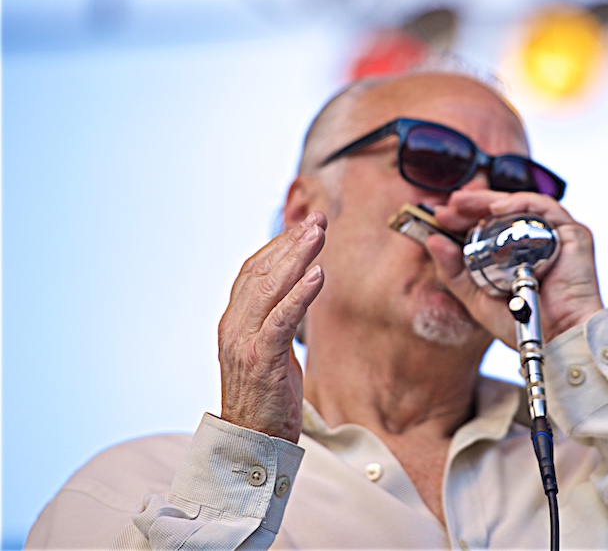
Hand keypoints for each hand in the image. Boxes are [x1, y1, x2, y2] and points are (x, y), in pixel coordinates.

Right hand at [218, 211, 325, 442]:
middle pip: (261, 272)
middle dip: (291, 242)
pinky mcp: (261, 360)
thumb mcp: (268, 348)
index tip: (304, 225)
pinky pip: (281, 320)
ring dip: (297, 257)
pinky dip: (299, 295)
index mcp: (232, 321)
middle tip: (318, 219)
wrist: (252, 442)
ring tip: (319, 234)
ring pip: (270, 288)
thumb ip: (274, 317)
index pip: (252, 270)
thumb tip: (295, 287)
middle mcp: (233, 326)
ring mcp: (244, 342)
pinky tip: (318, 275)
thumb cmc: (266, 397)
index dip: (278, 244)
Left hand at [426, 190, 603, 347]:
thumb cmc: (522, 323)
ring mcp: (556, 235)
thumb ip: (454, 271)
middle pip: (504, 212)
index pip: (491, 225)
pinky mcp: (573, 234)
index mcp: (519, 253)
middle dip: (473, 204)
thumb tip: (433, 241)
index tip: (441, 216)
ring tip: (464, 203)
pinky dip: (520, 203)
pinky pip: (545, 208)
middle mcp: (538, 240)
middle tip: (450, 204)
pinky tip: (497, 209)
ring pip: (521, 206)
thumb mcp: (477, 297)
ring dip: (490, 200)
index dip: (465, 218)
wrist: (557, 339)